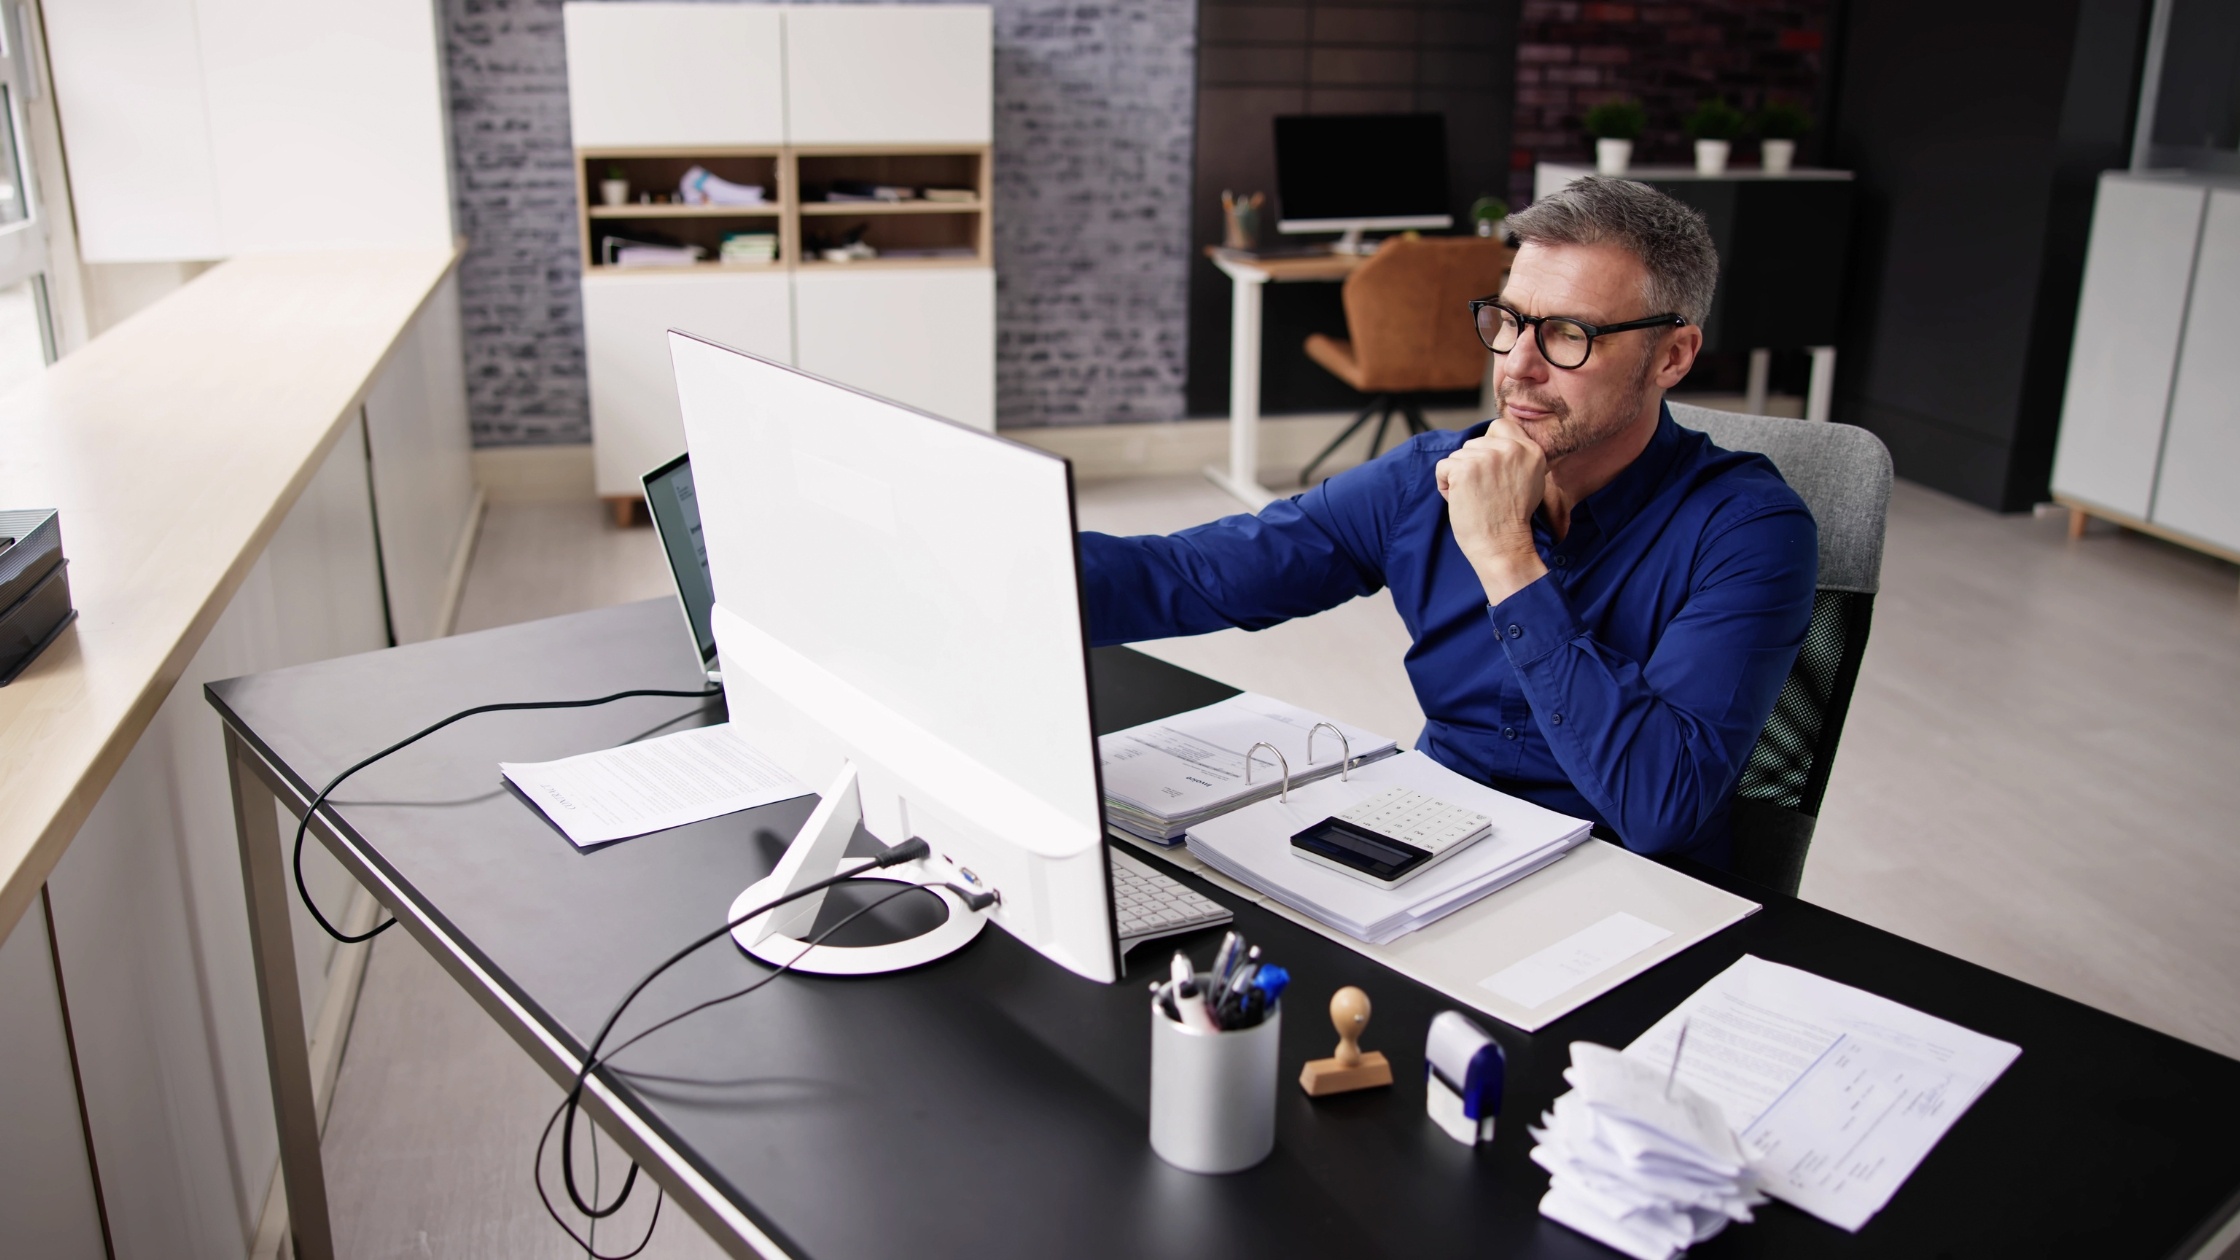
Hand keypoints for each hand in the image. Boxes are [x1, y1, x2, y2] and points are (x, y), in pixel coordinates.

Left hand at [1436, 419, 1548, 603]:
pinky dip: (1445, 486)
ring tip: (1476, 499)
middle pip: (1474, 443)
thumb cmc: (1512, 520)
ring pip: (1458, 456)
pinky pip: (1443, 468)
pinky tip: (1461, 501)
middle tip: (1486, 493)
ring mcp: (1487, 457)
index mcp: (1530, 450)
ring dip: (1459, 478)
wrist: (1503, 546)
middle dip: (1473, 466)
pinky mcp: (1464, 468)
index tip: (1491, 473)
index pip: (1499, 427)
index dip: (1488, 447)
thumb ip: (1518, 458)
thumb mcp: (1531, 481)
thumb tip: (1495, 442)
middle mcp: (1511, 448)